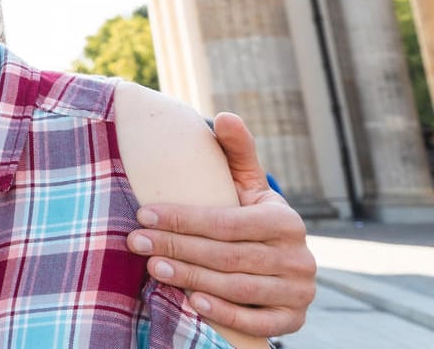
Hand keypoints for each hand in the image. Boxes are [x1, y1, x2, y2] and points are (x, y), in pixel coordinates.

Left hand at [126, 113, 315, 336]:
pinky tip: (193, 302)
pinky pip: (258, 321)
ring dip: (192, 278)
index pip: (227, 221)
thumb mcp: (247, 186)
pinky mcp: (295, 320)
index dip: (184, 219)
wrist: (278, 264)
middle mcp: (299, 257)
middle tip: (136, 242)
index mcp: (285, 220)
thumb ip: (236, 152)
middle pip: (227, 255)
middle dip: (177, 247)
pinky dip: (225, 312)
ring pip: (238, 287)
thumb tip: (225, 116)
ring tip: (154, 268)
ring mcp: (300, 291)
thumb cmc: (250, 217)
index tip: (144, 214)